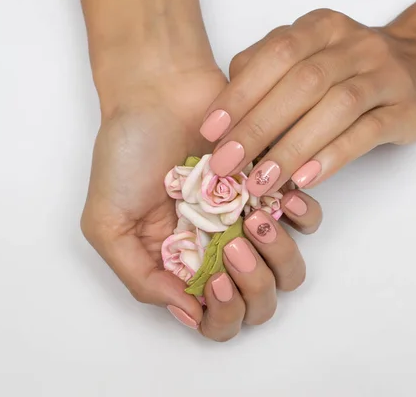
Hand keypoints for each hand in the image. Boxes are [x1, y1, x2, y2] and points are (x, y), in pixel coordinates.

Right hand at [80, 67, 322, 341]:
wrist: (156, 93)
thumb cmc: (127, 154)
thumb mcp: (107, 223)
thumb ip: (139, 276)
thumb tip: (189, 313)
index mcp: (183, 268)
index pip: (218, 321)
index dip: (223, 314)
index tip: (212, 278)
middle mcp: (220, 252)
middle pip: (260, 304)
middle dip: (254, 286)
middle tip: (234, 247)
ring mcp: (249, 222)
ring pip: (289, 271)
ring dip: (279, 255)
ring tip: (253, 218)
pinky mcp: (274, 189)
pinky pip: (309, 222)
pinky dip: (302, 217)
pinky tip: (281, 199)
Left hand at [199, 9, 415, 193]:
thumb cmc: (350, 69)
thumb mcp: (307, 57)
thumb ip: (266, 74)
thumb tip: (225, 116)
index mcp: (321, 28)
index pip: (276, 54)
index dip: (241, 93)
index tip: (211, 130)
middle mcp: (354, 45)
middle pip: (302, 83)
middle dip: (258, 127)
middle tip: (227, 166)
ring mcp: (385, 75)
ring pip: (336, 108)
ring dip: (292, 148)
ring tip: (262, 182)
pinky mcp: (407, 109)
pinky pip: (368, 132)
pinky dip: (333, 156)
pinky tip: (305, 179)